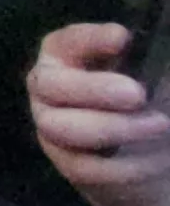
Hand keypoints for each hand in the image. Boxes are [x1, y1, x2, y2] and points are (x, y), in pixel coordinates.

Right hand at [34, 22, 169, 205]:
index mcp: (64, 55)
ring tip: (162, 126)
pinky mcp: (69, 166)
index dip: (90, 39)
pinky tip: (162, 157)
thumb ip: (149, 63)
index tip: (122, 38)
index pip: (66, 41)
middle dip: (93, 89)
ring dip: (115, 128)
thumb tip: (152, 49)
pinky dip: (130, 163)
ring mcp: (51, 128)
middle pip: (50, 85)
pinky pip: (90, 168)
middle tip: (137, 94)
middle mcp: (47, 89)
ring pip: (63, 129)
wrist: (143, 156)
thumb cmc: (144, 101)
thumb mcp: (147, 76)